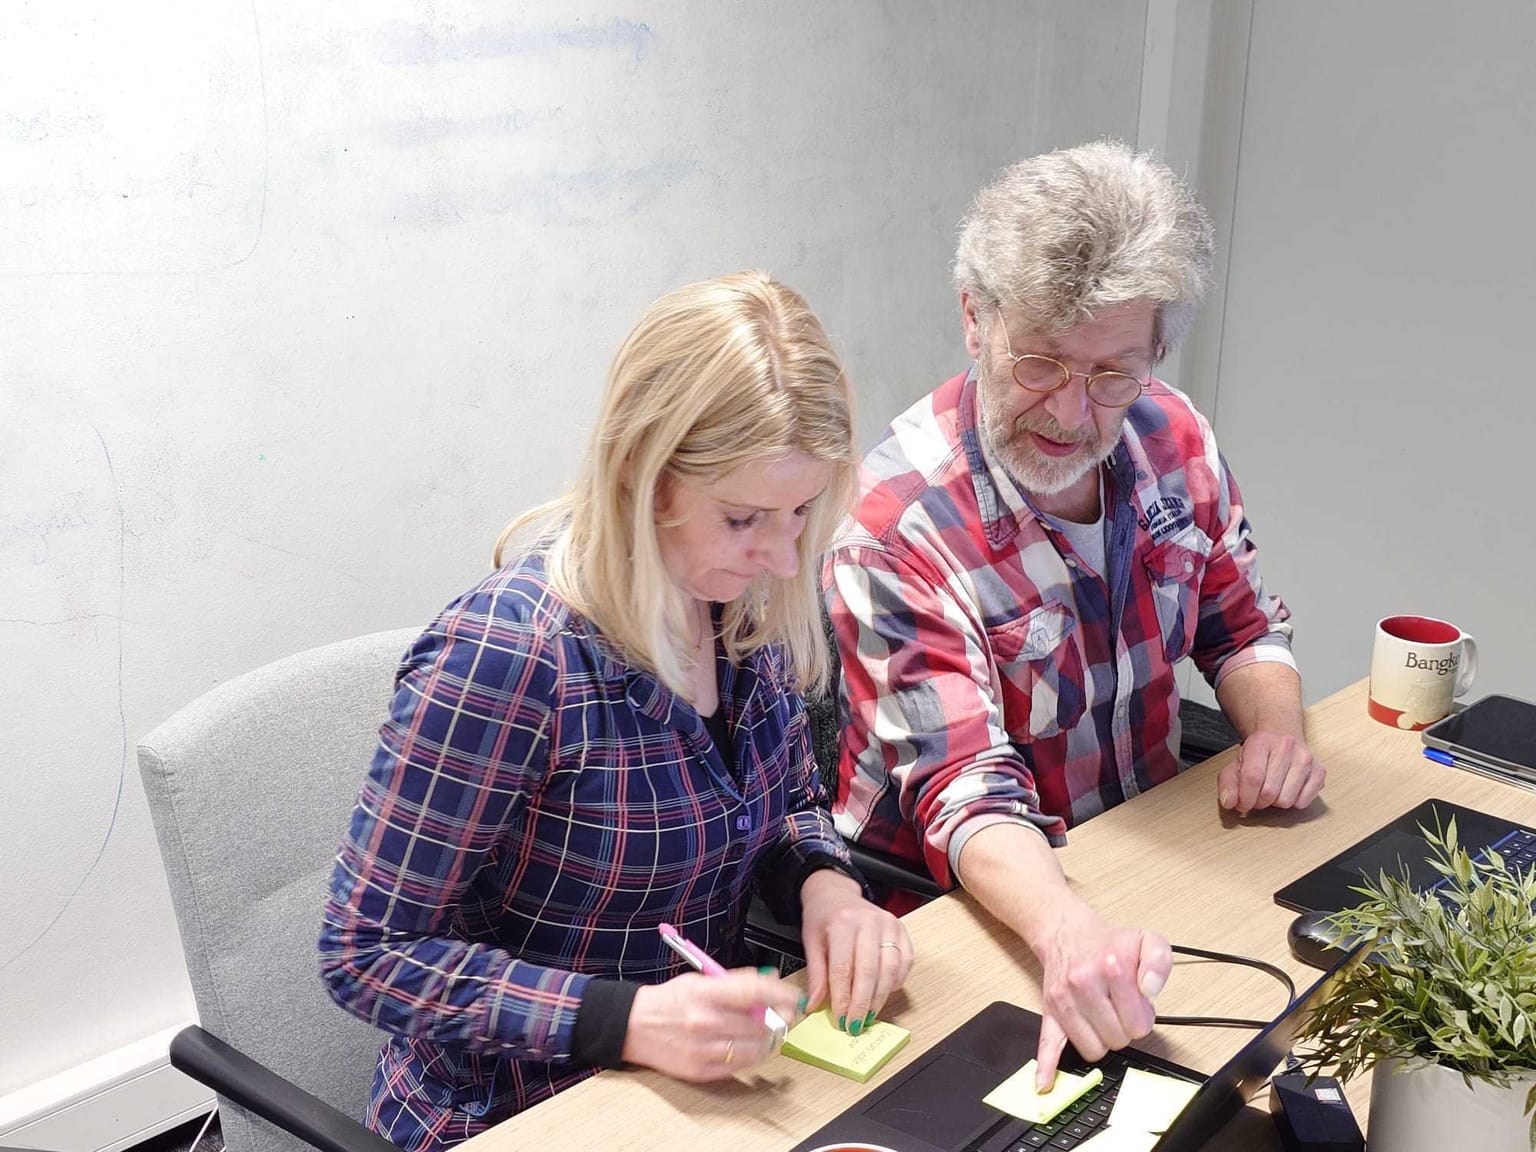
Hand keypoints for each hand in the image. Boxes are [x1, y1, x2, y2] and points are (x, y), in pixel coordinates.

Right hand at [621, 969, 799, 1080]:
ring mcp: (703, 1049)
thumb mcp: (699, 979)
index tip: (796, 996)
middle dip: (780, 1018)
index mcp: (705, 993)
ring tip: (766, 1030)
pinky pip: (740, 1066)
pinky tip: (749, 1046)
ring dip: (769, 1038)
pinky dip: (752, 1056)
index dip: (782, 993)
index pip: (755, 991)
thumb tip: (771, 980)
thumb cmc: (667, 1001)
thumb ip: (735, 982)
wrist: (633, 1026)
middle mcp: (705, 1021)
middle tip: (786, 1015)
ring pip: (756, 1047)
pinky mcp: (700, 1071)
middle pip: (761, 1023)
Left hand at [799, 868, 912, 1033]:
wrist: (837, 893)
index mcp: (842, 923)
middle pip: (869, 972)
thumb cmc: (823, 918)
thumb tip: (814, 1006)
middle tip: (855, 1025)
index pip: (844, 968)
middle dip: (862, 1004)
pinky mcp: (902, 930)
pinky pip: (905, 962)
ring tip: (868, 1016)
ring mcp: (889, 925)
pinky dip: (895, 983)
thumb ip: (816, 975)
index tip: (840, 1020)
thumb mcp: (811, 942)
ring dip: (880, 998)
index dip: (843, 998)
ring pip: (890, 969)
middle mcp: (869, 922)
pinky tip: (883, 994)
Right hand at [1033, 903, 1170, 1091]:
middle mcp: (1084, 983)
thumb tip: (1149, 990)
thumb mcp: (1146, 940)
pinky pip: (1047, 1045)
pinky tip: (1045, 1084)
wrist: (1067, 933)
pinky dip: (1046, 1068)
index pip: (1138, 1025)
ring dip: (1103, 1040)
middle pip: (1117, 1040)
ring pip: (1093, 1049)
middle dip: (1124, 1029)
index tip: (1137, 1004)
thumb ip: (1159, 962)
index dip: (1142, 1018)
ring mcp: (1064, 1000)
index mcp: (1112, 967)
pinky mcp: (1050, 1011)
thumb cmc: (1108, 943)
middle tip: (1120, 1009)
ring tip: (1103, 1018)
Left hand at [1219, 731, 1325, 815]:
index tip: (1242, 804)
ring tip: (1271, 791)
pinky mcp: (1319, 771)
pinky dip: (1292, 802)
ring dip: (1275, 803)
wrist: (1280, 734)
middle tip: (1256, 796)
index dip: (1245, 798)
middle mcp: (1286, 747)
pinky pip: (1303, 802)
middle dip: (1258, 802)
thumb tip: (1229, 802)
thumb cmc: (1258, 753)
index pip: (1253, 777)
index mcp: (1261, 742)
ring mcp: (1305, 758)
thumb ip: (1227, 784)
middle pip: (1269, 792)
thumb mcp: (1234, 764)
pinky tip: (1286, 790)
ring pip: (1286, 800)